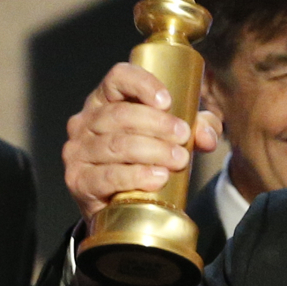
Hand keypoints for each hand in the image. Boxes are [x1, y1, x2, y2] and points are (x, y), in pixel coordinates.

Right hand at [63, 62, 222, 220]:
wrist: (115, 207)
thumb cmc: (140, 161)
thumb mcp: (169, 138)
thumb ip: (195, 130)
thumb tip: (208, 136)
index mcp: (104, 100)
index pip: (118, 78)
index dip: (143, 84)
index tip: (167, 102)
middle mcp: (85, 122)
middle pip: (120, 114)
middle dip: (157, 124)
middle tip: (183, 137)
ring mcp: (78, 152)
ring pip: (117, 145)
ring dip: (153, 151)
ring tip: (178, 160)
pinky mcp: (79, 181)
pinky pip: (108, 176)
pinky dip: (136, 176)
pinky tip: (157, 177)